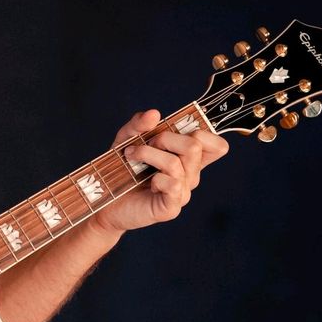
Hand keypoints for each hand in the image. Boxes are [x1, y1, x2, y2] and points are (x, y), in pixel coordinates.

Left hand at [89, 109, 228, 235]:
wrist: (103, 201)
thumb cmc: (120, 170)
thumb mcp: (126, 140)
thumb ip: (139, 125)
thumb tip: (154, 113)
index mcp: (188, 159)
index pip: (217, 145)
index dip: (203, 132)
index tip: (173, 129)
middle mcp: (190, 175)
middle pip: (195, 146)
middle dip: (165, 138)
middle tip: (145, 143)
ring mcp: (182, 193)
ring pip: (176, 163)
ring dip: (148, 154)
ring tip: (131, 157)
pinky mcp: (171, 208)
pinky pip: (172, 184)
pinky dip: (154, 178)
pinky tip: (143, 182)